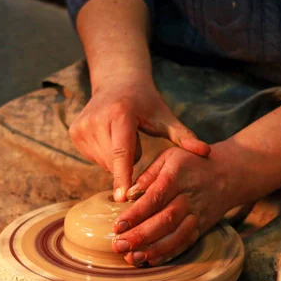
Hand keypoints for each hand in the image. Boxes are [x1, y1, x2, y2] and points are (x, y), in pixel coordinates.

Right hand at [69, 76, 209, 201]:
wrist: (117, 81)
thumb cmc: (146, 102)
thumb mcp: (165, 117)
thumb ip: (184, 136)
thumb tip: (206, 152)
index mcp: (120, 114)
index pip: (122, 151)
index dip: (123, 176)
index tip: (123, 198)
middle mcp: (96, 119)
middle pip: (114, 162)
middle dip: (129, 163)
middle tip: (137, 142)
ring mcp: (82, 127)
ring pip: (103, 163)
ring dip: (117, 161)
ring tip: (124, 138)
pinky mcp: (74, 133)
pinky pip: (94, 159)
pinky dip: (105, 156)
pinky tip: (111, 139)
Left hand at [111, 142, 237, 265]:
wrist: (228, 174)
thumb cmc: (190, 163)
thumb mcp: (169, 157)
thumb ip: (148, 174)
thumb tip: (128, 193)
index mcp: (177, 176)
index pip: (155, 197)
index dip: (136, 213)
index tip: (117, 225)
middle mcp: (189, 197)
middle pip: (166, 220)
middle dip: (141, 236)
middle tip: (118, 246)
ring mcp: (197, 215)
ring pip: (177, 236)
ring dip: (153, 250)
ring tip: (131, 258)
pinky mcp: (202, 227)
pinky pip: (185, 243)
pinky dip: (168, 254)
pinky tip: (150, 261)